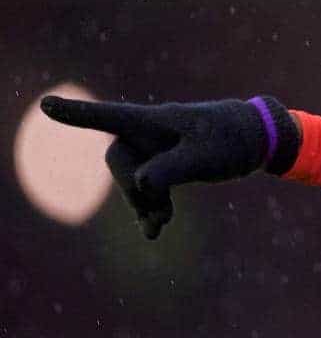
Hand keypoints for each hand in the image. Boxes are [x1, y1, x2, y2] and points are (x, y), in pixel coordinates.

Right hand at [40, 95, 297, 238]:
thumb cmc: (232, 140)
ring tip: (160, 226)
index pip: (110, 117)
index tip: (46, 105)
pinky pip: (147, 185)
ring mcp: (158, 147)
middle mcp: (151, 131)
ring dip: (142, 202)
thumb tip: (140, 183)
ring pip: (132, 176)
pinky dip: (151, 206)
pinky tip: (155, 231)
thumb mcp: (205, 157)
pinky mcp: (167, 162)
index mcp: (157, 121)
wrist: (258, 139)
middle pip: (120, 160)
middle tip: (160, 214)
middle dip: (131, 190)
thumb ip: (171, 169)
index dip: (78, 115)